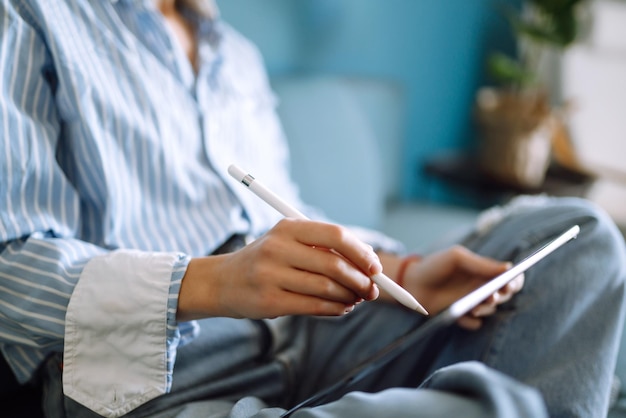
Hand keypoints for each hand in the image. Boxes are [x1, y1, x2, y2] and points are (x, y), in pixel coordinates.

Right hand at [178, 218, 380, 320]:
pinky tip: (342, 308)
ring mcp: (271, 275)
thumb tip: (368, 267)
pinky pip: (314, 307)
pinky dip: (335, 309)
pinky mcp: (269, 301)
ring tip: (357, 299)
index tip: (375, 267)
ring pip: (326, 288)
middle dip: (360, 280)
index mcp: (287, 227)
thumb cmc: (265, 261)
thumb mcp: (288, 243)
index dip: (361, 252)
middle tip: (372, 290)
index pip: (335, 235)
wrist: (221, 282)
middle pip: (334, 264)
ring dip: (350, 297)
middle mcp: (278, 247)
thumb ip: (322, 250)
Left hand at [401, 246, 523, 329]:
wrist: (411, 283)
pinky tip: (461, 314)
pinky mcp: (462, 317)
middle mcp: (482, 288)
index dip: (515, 281)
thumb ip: (481, 263)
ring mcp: (473, 303)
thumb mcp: (457, 258)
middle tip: (491, 296)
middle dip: (501, 296)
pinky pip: (475, 324)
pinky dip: (470, 321)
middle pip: (504, 295)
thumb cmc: (434, 265)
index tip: (510, 284)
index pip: (510, 277)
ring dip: (486, 308)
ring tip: (475, 305)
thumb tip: (508, 268)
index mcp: (484, 272)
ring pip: (491, 310)